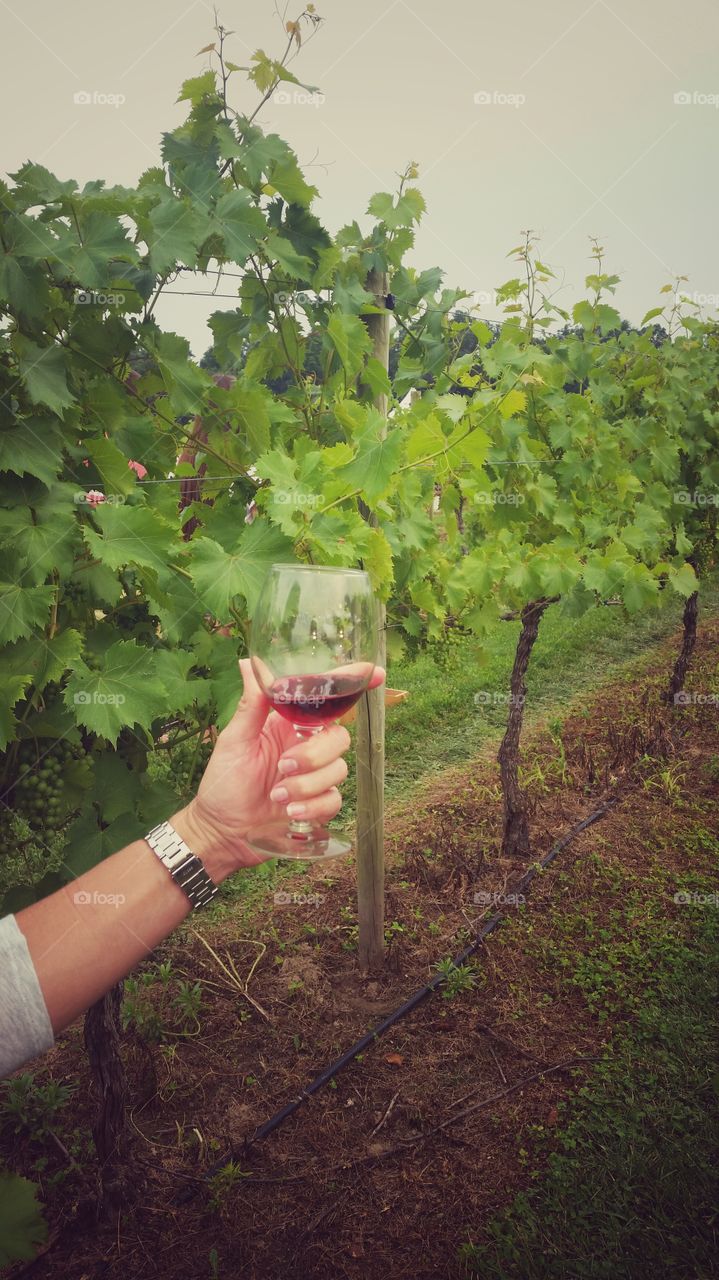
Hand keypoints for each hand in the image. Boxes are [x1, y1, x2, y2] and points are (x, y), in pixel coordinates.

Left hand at [173, 658, 385, 879]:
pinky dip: (313, 806)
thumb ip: (251, 704)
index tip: (376, 672)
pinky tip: (289, 812)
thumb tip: (249, 662)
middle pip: (339, 737)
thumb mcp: (235, 740)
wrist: (222, 830)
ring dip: (307, 785)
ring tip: (277, 796)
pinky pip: (335, 799)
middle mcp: (307, 746)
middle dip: (315, 754)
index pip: (326, 700)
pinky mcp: (318, 803)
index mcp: (289, 724)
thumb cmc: (223, 781)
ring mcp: (315, 775)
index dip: (353, 684)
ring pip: (339, 769)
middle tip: (283, 767)